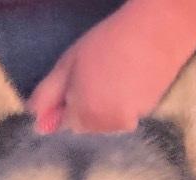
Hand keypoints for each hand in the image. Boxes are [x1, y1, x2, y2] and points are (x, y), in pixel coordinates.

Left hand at [27, 0, 195, 132]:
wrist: (159, 32)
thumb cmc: (110, 42)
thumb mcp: (69, 64)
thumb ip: (48, 96)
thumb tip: (36, 124)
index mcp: (82, 114)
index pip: (63, 128)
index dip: (66, 107)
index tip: (74, 86)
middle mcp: (104, 128)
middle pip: (85, 130)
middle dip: (85, 109)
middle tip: (97, 76)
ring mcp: (127, 126)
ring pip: (104, 127)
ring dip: (104, 109)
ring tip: (114, 79)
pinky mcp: (145, 122)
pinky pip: (123, 122)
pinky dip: (123, 107)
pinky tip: (128, 85)